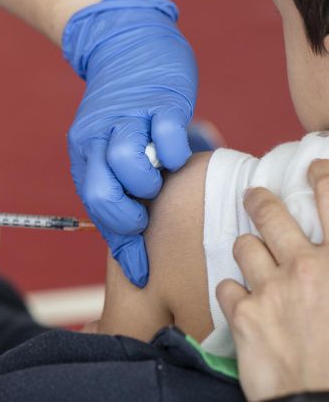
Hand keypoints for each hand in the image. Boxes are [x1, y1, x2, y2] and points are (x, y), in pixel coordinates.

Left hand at [64, 0, 197, 286]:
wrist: (128, 42)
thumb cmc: (127, 108)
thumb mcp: (112, 146)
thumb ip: (123, 187)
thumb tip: (136, 244)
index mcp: (86, 154)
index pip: (95, 208)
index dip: (120, 244)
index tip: (140, 270)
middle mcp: (99, 139)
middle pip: (100, 193)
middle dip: (126, 216)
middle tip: (146, 213)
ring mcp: (127, 119)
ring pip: (126, 165)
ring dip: (148, 182)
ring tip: (162, 178)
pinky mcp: (159, 100)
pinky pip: (164, 133)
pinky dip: (175, 151)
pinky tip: (182, 152)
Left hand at [217, 160, 328, 400]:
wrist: (325, 401)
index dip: (322, 176)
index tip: (314, 168)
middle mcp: (306, 267)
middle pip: (271, 213)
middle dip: (260, 199)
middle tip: (254, 195)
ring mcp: (271, 289)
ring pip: (244, 246)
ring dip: (248, 248)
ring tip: (250, 252)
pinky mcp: (243, 315)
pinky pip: (227, 287)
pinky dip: (233, 291)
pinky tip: (241, 300)